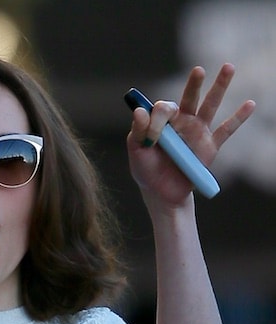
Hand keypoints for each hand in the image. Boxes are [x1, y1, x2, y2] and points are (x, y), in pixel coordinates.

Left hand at [127, 63, 254, 203]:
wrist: (161, 192)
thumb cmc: (146, 170)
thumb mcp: (136, 151)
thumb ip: (137, 131)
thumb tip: (139, 110)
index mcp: (163, 120)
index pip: (164, 108)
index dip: (158, 120)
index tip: (151, 139)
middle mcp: (182, 120)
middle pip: (190, 97)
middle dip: (195, 83)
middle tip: (198, 70)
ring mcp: (198, 132)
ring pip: (211, 105)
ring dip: (220, 86)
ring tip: (228, 67)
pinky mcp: (210, 147)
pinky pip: (226, 130)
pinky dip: (239, 118)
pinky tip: (250, 104)